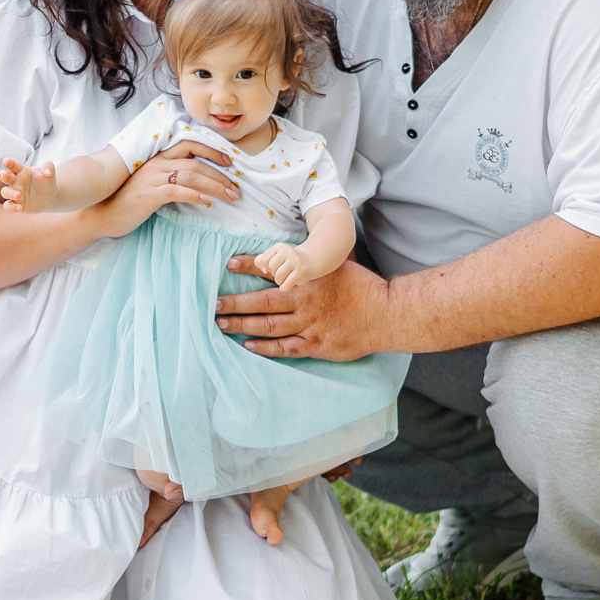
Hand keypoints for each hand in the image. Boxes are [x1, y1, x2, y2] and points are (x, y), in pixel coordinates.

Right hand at [0, 158, 57, 211]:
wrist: (48, 197)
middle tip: (4, 175)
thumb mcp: (49, 173)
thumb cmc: (46, 181)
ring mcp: (14, 192)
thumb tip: (47, 171)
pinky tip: (19, 208)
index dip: (9, 162)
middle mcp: (15, 181)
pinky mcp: (16, 204)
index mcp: (21, 170)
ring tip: (18, 195)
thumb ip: (49, 168)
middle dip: (3, 175)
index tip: (6, 161)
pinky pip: (8, 206)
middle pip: (4, 176)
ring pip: (5, 192)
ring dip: (9, 193)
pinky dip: (11, 207)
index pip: (13, 165)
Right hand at [89, 142, 237, 238]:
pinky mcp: (148, 194)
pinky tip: (207, 202)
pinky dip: (195, 195)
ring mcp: (152, 178)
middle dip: (220, 175)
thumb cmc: (127, 203)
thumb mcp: (151, 185)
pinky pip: (177, 190)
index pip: (189, 144)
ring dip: (214, 186)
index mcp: (158, 159)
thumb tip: (197, 186)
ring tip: (230, 196)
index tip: (230, 162)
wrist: (101, 216)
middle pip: (196, 162)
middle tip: (237, 189)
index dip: (212, 151)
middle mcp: (156, 164)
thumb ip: (170, 179)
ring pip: (191, 175)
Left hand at [216, 258, 392, 360]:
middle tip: (214, 304)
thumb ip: (312, 261)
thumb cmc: (361, 287)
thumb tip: (289, 251)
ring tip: (222, 324)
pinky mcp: (316, 345)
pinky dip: (266, 348)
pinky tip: (248, 346)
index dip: (249, 266)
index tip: (228, 264)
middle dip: (236, 303)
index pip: (274, 270)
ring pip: (270, 326)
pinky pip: (285, 348)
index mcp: (310, 278)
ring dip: (244, 325)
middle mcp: (306, 301)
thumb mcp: (336, 265)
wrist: (386, 314)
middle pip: (263, 302)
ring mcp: (310, 325)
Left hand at [252, 242, 307, 288]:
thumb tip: (263, 269)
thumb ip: (260, 260)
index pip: (264, 259)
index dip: (266, 267)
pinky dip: (284, 287)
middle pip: (271, 267)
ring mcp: (296, 261)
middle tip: (280, 274)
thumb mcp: (273, 257)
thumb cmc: (286, 261)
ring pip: (278, 276)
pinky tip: (286, 286)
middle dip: (273, 274)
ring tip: (284, 279)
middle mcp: (288, 252)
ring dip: (279, 281)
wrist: (308, 261)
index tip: (274, 268)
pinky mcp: (301, 272)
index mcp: (280, 247)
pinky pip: (287, 284)